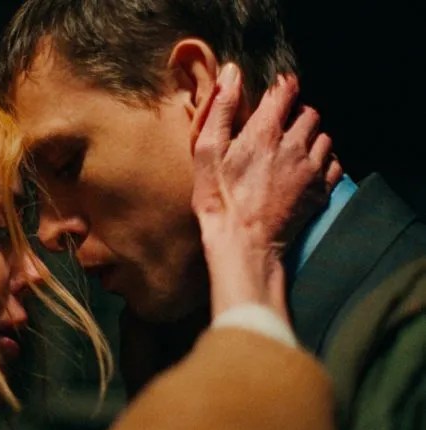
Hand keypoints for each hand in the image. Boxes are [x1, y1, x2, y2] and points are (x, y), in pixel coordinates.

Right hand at [192, 63, 341, 317]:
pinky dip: (324, 160)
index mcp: (264, 132)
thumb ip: (221, 110)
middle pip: (309, 113)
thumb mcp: (207, 152)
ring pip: (324, 137)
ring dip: (311, 137)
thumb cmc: (218, 199)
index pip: (285, 92)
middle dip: (297, 114)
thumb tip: (230, 74)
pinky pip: (334, 164)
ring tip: (294, 148)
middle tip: (281, 127)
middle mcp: (294, 146)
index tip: (278, 91)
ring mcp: (310, 169)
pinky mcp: (319, 191)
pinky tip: (306, 168)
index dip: (283, 87)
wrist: (242, 244)